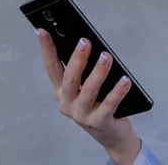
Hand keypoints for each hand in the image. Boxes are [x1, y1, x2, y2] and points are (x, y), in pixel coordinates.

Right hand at [36, 28, 140, 161]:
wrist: (110, 135)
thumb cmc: (96, 103)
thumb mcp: (83, 86)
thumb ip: (82, 69)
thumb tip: (85, 43)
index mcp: (60, 91)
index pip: (51, 67)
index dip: (46, 49)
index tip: (42, 31)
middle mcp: (67, 103)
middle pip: (70, 79)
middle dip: (77, 59)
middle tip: (84, 42)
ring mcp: (82, 114)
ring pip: (89, 91)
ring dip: (98, 72)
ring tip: (106, 57)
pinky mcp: (99, 122)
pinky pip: (109, 104)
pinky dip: (117, 91)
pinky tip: (125, 81)